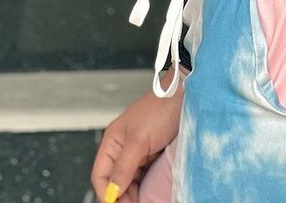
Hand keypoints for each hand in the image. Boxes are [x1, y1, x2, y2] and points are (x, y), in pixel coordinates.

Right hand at [91, 67, 185, 201]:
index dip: (107, 193)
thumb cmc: (161, 108)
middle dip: (121, 196)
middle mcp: (122, 147)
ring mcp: (138, 151)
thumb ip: (124, 167)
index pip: (100, 176)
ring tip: (143, 201)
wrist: (184, 94)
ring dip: (133, 194)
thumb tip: (112, 191)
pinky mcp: (152, 153)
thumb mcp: (139, 140)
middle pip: (115, 181)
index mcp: (112, 141)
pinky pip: (143, 176)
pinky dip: (144, 186)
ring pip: (129, 181)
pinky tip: (149, 193)